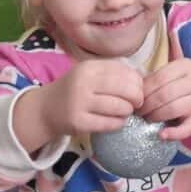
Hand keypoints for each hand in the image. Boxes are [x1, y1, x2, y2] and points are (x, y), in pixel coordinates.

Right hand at [13, 60, 143, 155]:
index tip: (139, 89)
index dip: (138, 82)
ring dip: (128, 112)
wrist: (46, 109)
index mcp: (89, 67)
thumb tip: (143, 80)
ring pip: (120, 108)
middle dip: (137, 98)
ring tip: (124, 112)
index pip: (125, 72)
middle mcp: (83, 83)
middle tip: (136, 104)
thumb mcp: (91, 74)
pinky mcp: (78, 123)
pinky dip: (118, 123)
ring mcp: (79, 103)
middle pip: (126, 90)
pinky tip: (115, 121)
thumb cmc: (75, 90)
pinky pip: (110, 124)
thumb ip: (114, 74)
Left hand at [140, 59, 190, 140]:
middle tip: (138, 111)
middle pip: (165, 94)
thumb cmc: (186, 80)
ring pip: (173, 109)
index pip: (160, 77)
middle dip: (147, 105)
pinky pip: (188, 128)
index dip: (144, 90)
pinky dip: (174, 133)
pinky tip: (162, 134)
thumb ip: (157, 74)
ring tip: (147, 118)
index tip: (136, 97)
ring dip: (155, 116)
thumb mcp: (176, 69)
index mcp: (185, 66)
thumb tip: (134, 84)